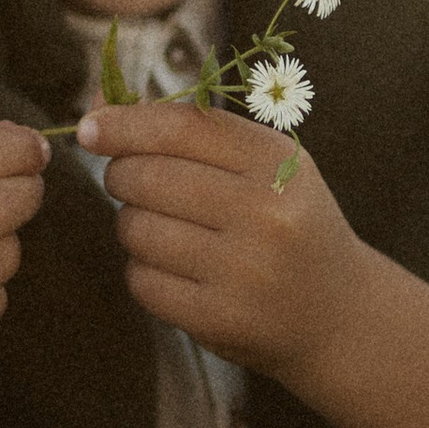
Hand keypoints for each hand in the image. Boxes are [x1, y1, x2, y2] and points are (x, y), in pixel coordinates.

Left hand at [76, 95, 362, 384]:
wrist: (340, 315)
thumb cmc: (288, 224)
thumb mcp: (267, 167)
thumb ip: (193, 132)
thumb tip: (98, 107)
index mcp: (279, 163)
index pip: (183, 127)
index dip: (125, 123)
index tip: (89, 128)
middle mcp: (268, 214)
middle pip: (148, 177)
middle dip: (122, 175)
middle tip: (131, 182)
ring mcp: (246, 271)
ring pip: (137, 230)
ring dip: (132, 226)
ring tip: (164, 230)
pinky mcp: (222, 320)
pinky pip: (143, 281)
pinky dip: (144, 272)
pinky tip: (174, 271)